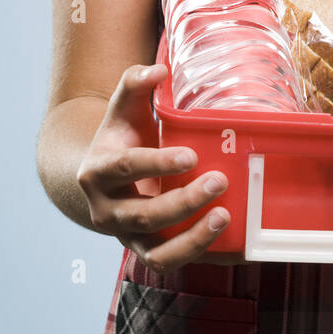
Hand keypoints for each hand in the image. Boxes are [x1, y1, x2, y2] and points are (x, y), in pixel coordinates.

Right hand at [76, 63, 242, 274]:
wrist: (99, 181)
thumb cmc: (121, 139)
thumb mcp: (122, 110)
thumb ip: (134, 84)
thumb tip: (158, 69)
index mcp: (99, 172)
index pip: (126, 169)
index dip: (157, 164)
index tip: (191, 156)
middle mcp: (108, 211)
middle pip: (144, 215)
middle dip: (183, 202)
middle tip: (219, 181)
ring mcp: (127, 237)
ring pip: (156, 252)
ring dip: (192, 239)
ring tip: (225, 217)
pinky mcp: (146, 252)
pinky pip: (171, 263)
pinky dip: (201, 256)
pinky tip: (233, 246)